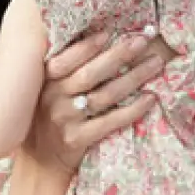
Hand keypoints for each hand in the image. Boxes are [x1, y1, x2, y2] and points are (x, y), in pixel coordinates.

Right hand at [19, 32, 163, 174]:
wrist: (40, 162)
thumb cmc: (49, 115)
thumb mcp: (47, 89)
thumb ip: (64, 68)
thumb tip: (101, 35)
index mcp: (45, 81)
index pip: (66, 59)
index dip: (88, 46)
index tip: (110, 32)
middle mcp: (52, 98)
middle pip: (91, 74)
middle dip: (119, 55)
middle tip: (143, 40)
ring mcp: (65, 120)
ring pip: (105, 95)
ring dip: (133, 78)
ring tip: (155, 63)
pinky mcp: (77, 139)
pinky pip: (110, 121)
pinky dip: (132, 109)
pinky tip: (150, 98)